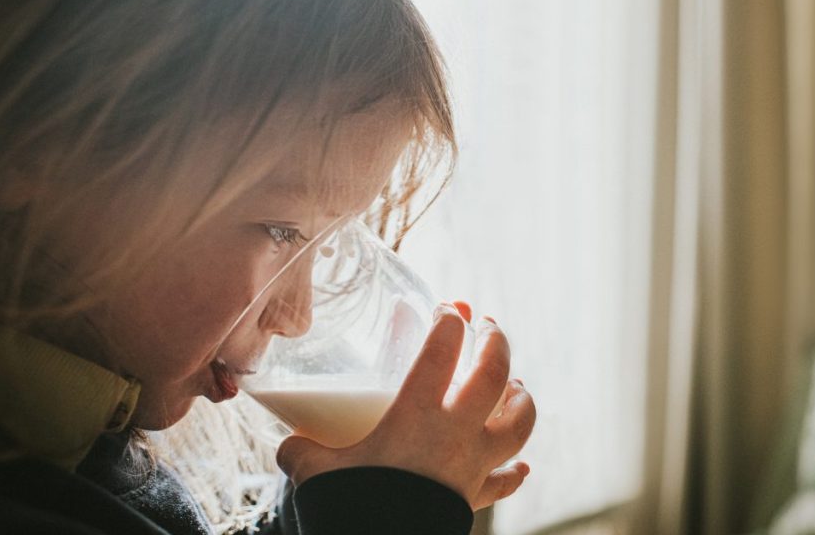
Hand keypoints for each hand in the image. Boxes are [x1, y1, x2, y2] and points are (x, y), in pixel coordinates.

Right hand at [275, 301, 536, 510]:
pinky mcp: (474, 498)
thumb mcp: (316, 472)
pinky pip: (504, 482)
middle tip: (488, 326)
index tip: (448, 310)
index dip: (448, 323)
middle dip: (495, 342)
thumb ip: (303, 451)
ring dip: (521, 399)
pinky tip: (523, 466)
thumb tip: (291, 445)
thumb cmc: (351, 505)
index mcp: (416, 414)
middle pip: (493, 374)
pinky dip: (515, 472)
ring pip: (517, 423)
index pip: (441, 352)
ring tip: (517, 385)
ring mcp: (472, 465)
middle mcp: (455, 433)